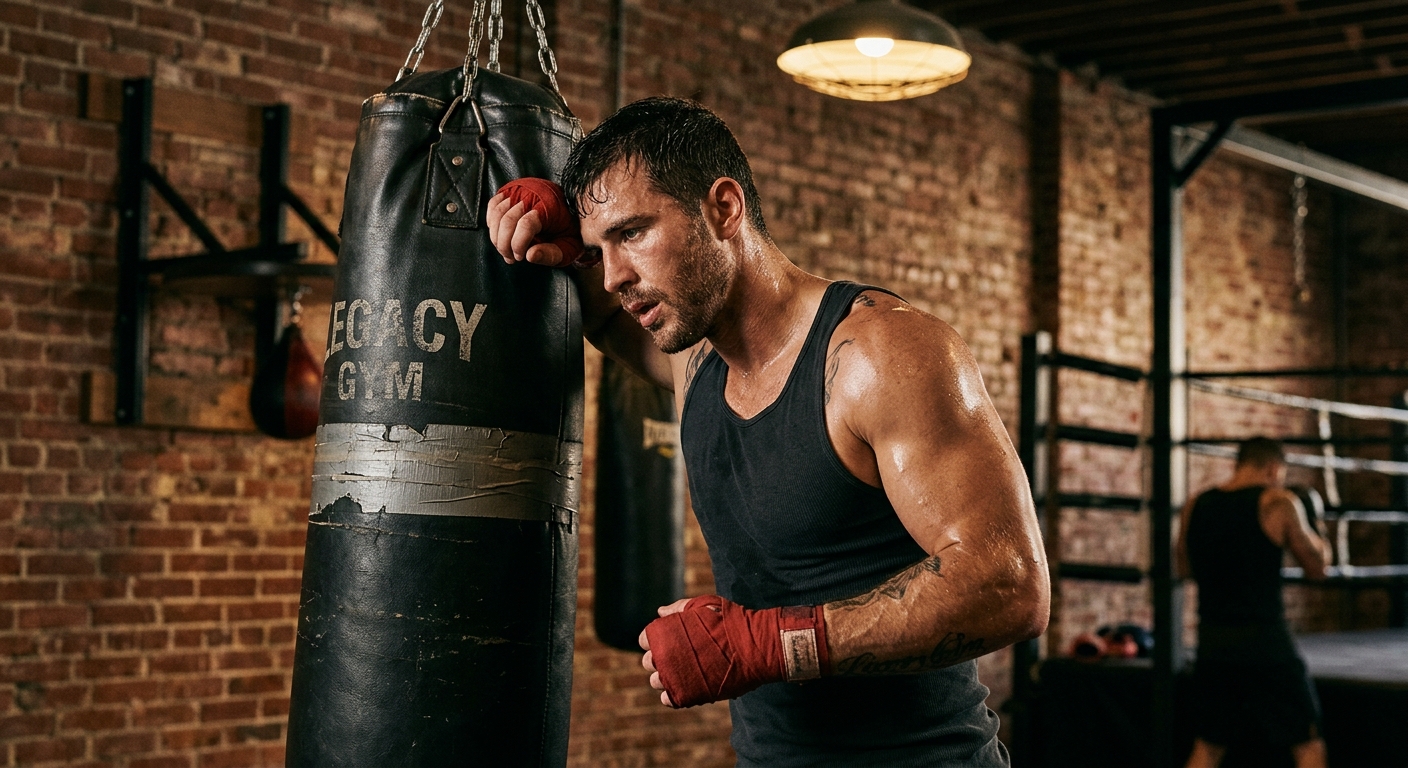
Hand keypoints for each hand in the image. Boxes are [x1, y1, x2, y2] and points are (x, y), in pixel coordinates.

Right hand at [485, 178, 587, 266]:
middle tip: (511, 258)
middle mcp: (532, 194)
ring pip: (497, 213)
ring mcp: (520, 189)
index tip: (520, 257)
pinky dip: (492, 223)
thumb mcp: (568, 247)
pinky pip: (493, 205)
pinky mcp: (511, 190)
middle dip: (504, 244)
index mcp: (550, 206)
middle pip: (507, 220)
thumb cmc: (569, 231)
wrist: (570, 209)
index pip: (525, 224)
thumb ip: (551, 254)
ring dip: (496, 236)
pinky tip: (500, 235)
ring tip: (506, 250)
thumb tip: (529, 256)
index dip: (518, 244)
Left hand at [638, 595, 828, 708]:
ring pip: (657, 682)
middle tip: (681, 654)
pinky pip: (669, 699)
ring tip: (686, 670)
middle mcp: (664, 657)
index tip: (671, 638)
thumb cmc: (730, 622)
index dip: (657, 638)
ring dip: (667, 676)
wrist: (753, 647)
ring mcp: (675, 678)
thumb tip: (660, 612)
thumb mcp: (703, 605)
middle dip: (660, 657)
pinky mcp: (688, 695)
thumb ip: (678, 608)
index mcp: (665, 634)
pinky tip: (687, 684)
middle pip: (649, 661)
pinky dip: (673, 694)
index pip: (645, 639)